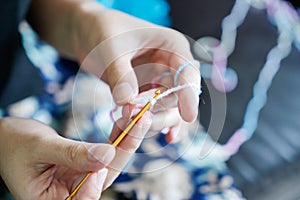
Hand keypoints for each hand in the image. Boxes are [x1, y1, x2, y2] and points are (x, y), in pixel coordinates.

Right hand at [0, 116, 150, 198]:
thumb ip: (72, 154)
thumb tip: (106, 156)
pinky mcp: (84, 164)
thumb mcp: (41, 147)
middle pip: (104, 175)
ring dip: (125, 137)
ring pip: (109, 162)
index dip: (99, 177)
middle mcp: (69, 192)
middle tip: (140, 120)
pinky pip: (105, 152)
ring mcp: (79, 178)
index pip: (83, 197)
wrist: (8, 136)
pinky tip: (127, 120)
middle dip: (124, 147)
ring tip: (137, 115)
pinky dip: (116, 135)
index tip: (110, 152)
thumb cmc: (14, 143)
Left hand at [72, 3, 199, 141]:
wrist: (89, 34)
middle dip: (159, 112)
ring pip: (166, 108)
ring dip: (150, 121)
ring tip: (125, 128)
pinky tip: (160, 138)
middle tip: (136, 121)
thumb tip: (127, 102)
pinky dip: (150, 123)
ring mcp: (159, 80)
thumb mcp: (110, 47)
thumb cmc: (103, 30)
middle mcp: (170, 65)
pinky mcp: (147, 92)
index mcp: (171, 46)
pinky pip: (153, 111)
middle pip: (177, 96)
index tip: (188, 116)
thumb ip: (120, 73)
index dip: (189, 94)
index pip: (187, 71)